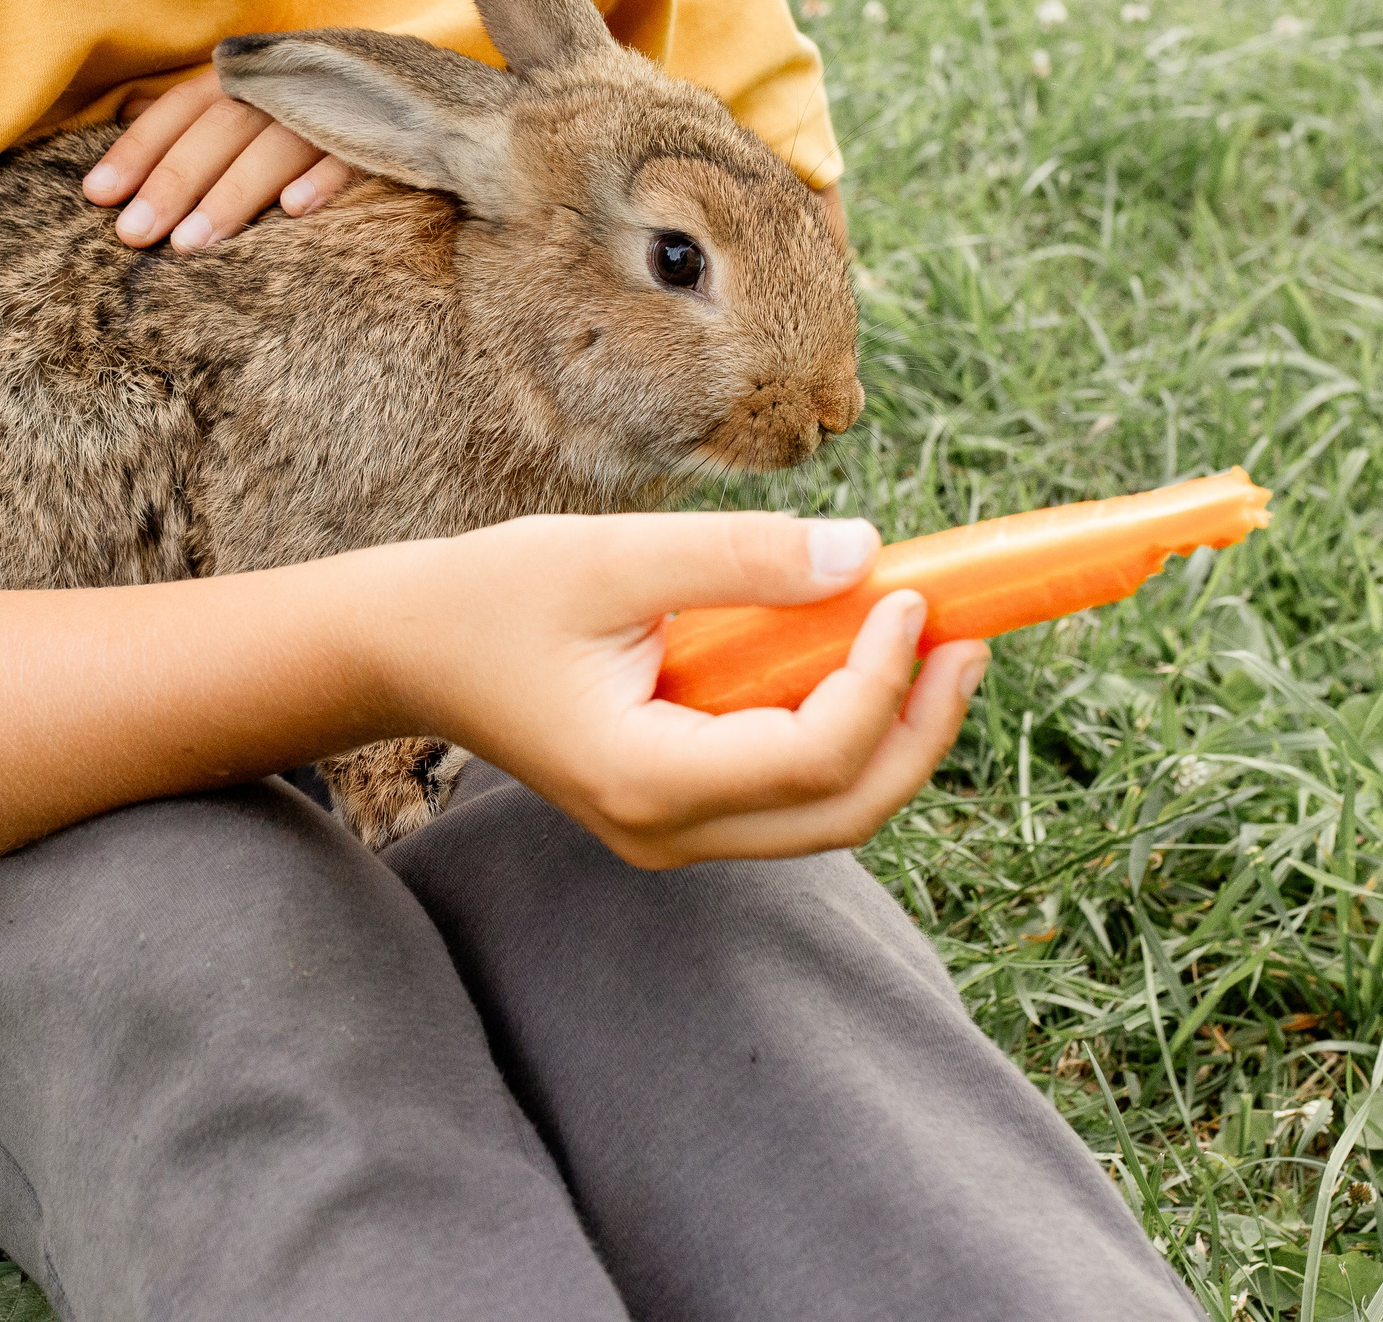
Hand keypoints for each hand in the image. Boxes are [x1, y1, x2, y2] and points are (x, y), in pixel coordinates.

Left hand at [82, 68, 361, 249]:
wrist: (419, 88)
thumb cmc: (314, 103)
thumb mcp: (254, 98)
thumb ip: (197, 113)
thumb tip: (123, 114)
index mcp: (248, 73)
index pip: (183, 106)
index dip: (139, 147)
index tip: (98, 195)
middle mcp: (286, 82)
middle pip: (222, 127)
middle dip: (175, 180)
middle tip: (134, 235)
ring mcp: (337, 104)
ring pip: (277, 144)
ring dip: (233, 193)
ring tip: (190, 245)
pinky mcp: (386, 129)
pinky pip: (353, 154)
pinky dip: (324, 178)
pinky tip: (293, 212)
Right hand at [369, 512, 986, 866]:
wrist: (411, 650)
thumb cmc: (496, 597)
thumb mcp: (612, 557)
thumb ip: (739, 556)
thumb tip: (864, 552)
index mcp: (644, 778)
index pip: (812, 756)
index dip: (884, 679)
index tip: (912, 591)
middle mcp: (667, 831)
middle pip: (846, 810)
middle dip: (923, 725)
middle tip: (971, 634)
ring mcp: (675, 832)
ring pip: (829, 813)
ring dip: (898, 734)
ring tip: (940, 643)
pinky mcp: (681, 808)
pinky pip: (794, 791)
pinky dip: (849, 733)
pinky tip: (869, 660)